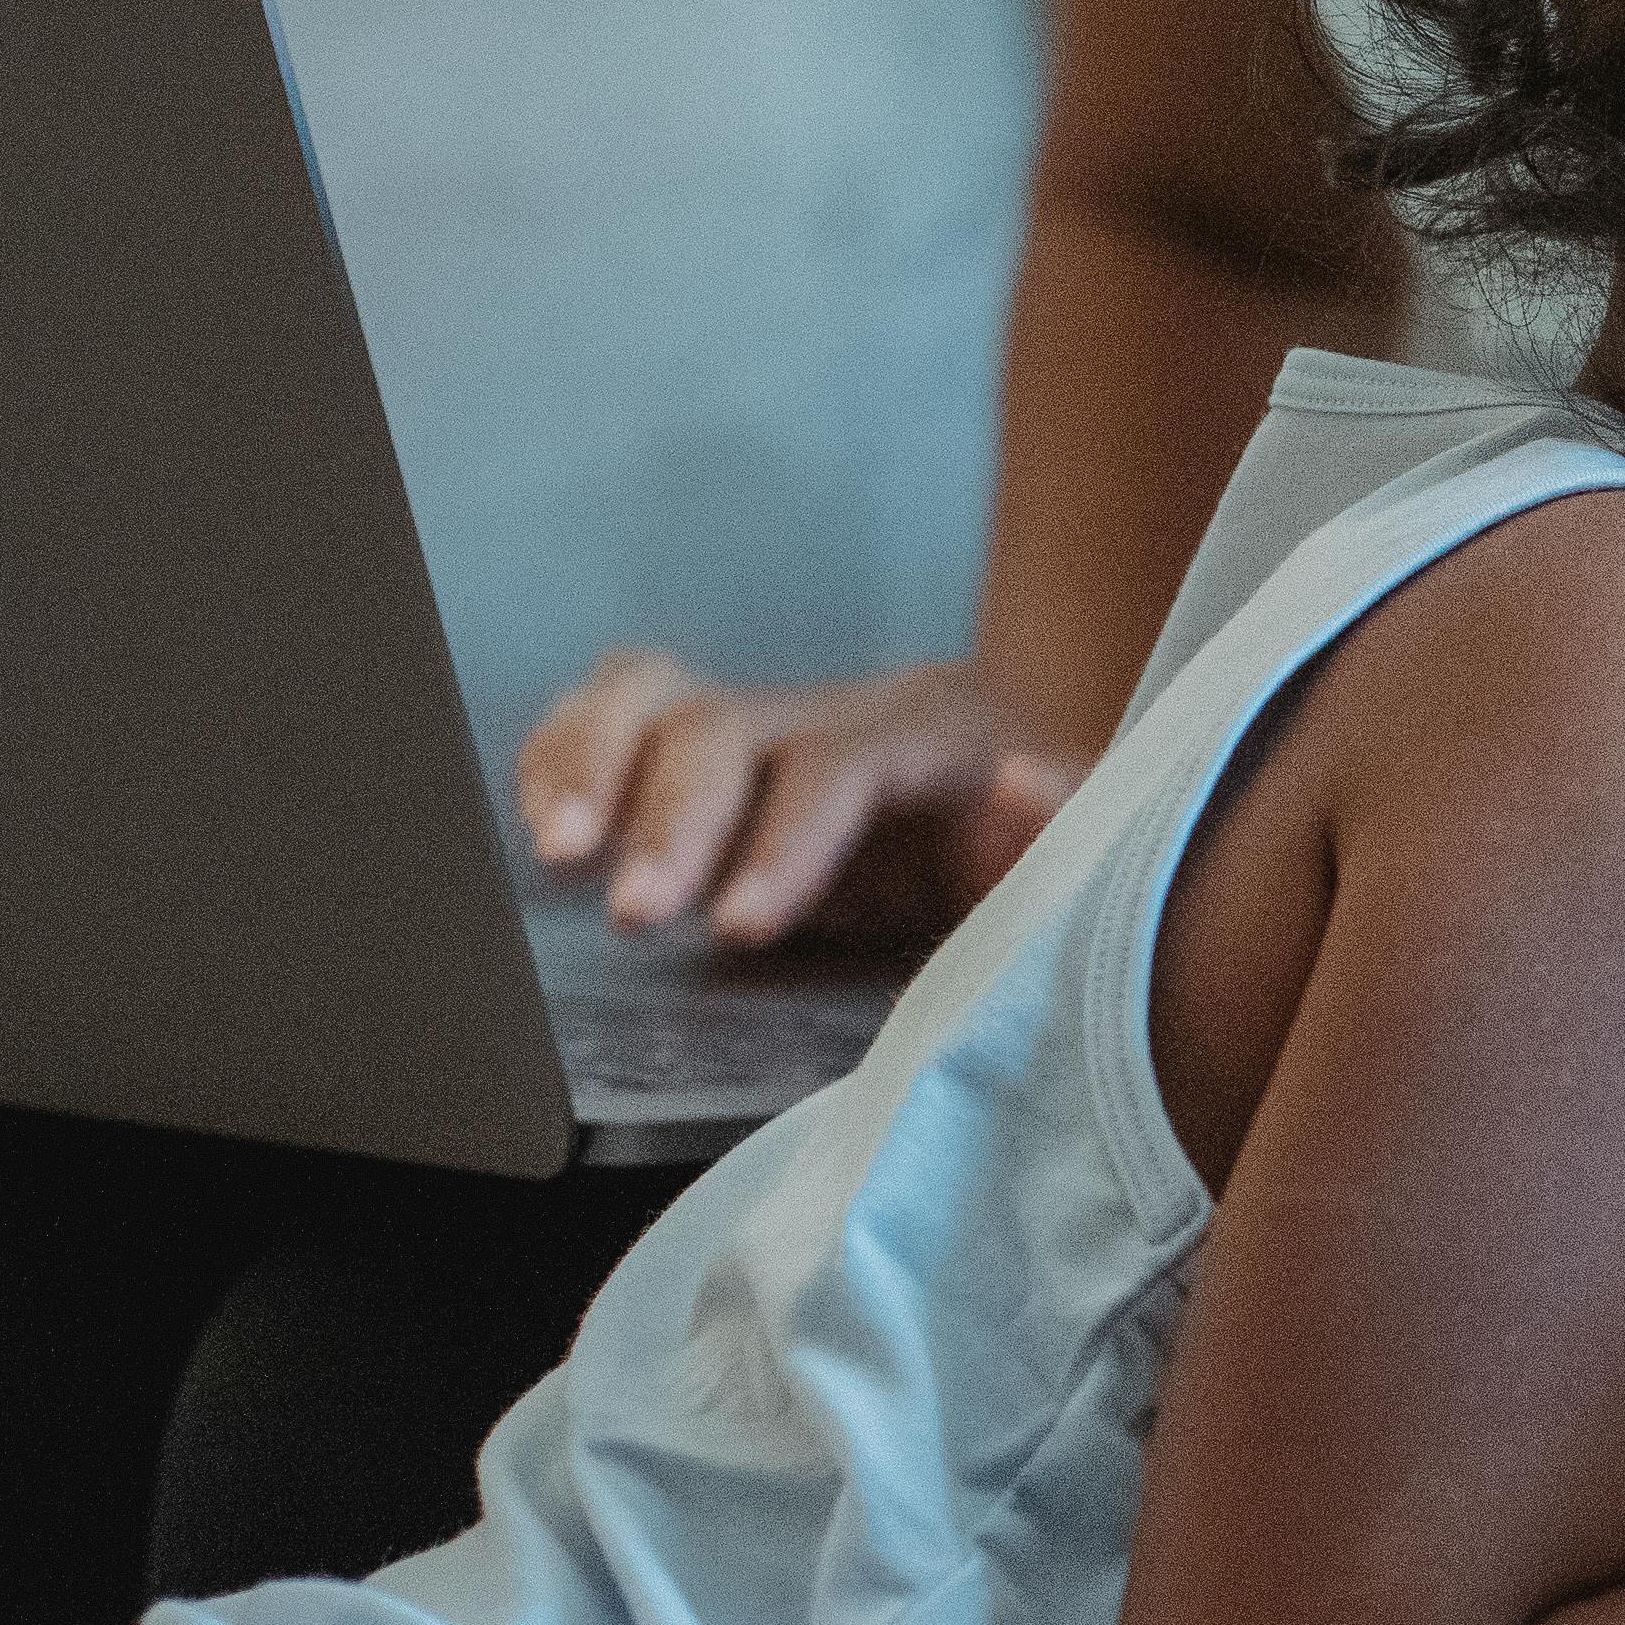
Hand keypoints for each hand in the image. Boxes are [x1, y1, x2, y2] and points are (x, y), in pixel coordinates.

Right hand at [515, 650, 1081, 947]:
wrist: (1025, 806)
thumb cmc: (1042, 858)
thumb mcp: (1080, 865)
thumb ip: (1055, 839)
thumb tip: (1021, 786)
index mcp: (932, 736)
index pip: (839, 768)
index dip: (784, 843)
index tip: (739, 927)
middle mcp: (835, 709)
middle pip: (725, 729)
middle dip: (671, 821)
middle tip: (638, 916)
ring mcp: (764, 718)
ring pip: (651, 697)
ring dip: (592, 769)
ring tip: (558, 856)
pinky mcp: (710, 743)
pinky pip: (615, 711)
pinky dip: (565, 754)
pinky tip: (544, 821)